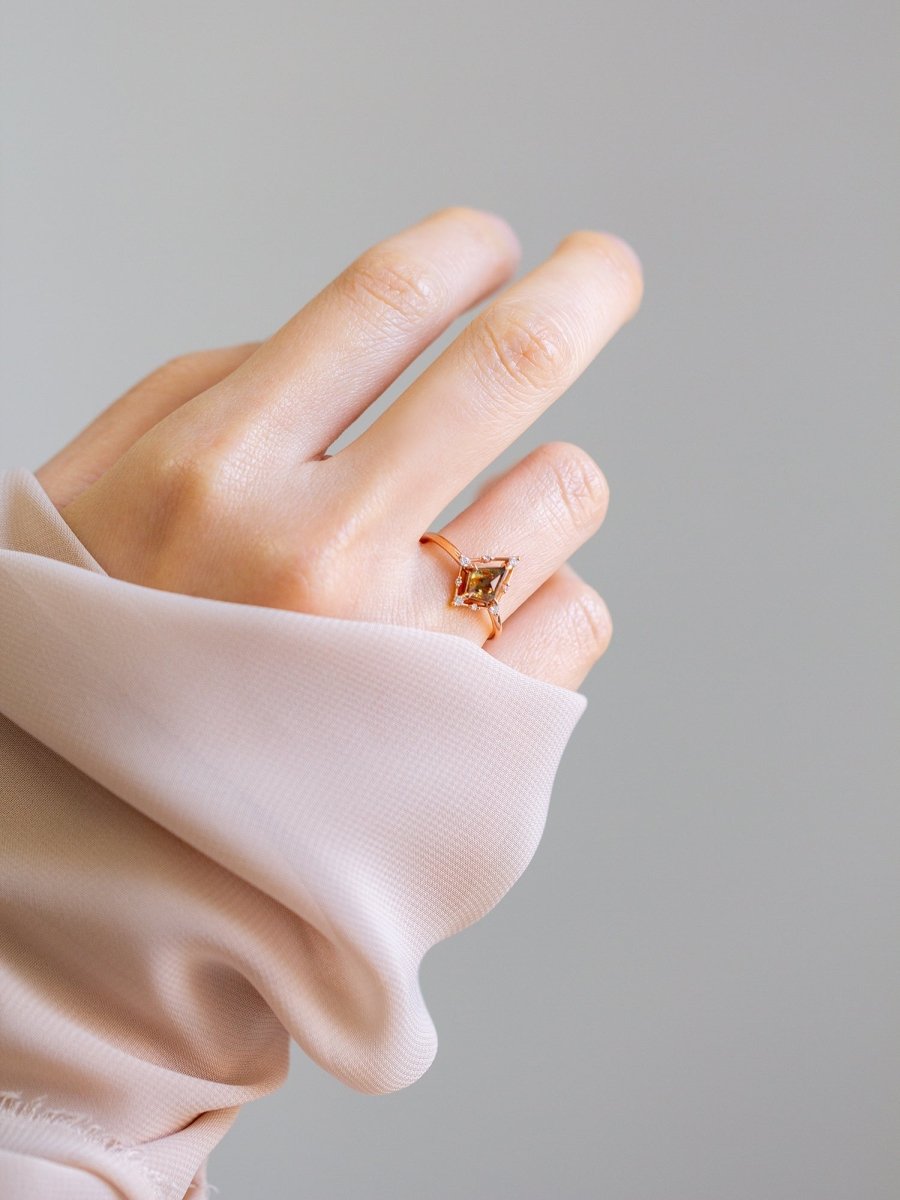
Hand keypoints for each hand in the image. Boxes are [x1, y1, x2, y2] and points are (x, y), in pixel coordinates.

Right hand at [35, 207, 642, 688]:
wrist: (121, 866)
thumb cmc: (104, 668)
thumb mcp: (86, 503)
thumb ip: (199, 396)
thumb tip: (346, 348)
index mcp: (214, 478)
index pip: (381, 303)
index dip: (460, 250)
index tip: (491, 245)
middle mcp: (320, 559)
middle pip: (509, 364)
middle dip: (581, 288)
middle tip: (601, 265)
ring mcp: (411, 656)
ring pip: (564, 493)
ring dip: (535, 488)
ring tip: (457, 540)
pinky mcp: (482, 740)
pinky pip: (579, 610)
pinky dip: (542, 602)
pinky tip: (467, 638)